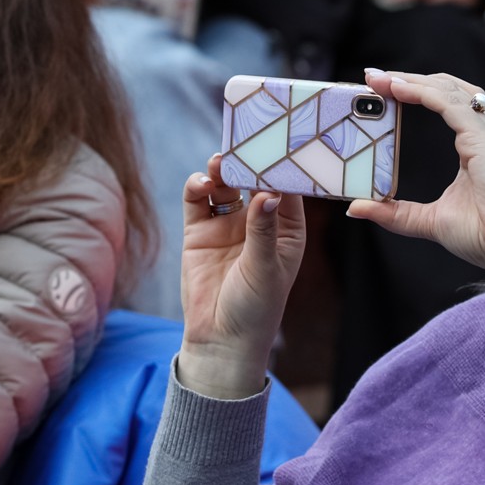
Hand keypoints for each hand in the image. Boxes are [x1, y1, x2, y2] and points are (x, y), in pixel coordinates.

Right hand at [177, 154, 305, 399]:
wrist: (219, 341)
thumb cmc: (255, 310)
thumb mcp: (265, 269)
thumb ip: (263, 230)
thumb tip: (268, 193)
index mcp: (286, 230)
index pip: (287, 189)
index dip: (282, 167)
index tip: (277, 143)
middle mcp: (258, 222)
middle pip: (252, 181)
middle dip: (247, 162)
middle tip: (242, 145)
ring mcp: (227, 225)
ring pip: (224, 186)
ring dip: (221, 171)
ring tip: (218, 164)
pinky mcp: (198, 232)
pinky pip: (197, 201)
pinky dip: (197, 187)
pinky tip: (200, 184)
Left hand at [347, 70, 484, 294]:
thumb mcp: (429, 221)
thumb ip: (394, 213)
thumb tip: (355, 207)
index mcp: (477, 146)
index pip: (447, 104)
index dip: (418, 90)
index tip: (385, 87)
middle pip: (447, 89)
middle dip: (410, 78)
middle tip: (374, 77)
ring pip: (447, 89)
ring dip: (411, 80)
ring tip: (380, 79)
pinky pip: (449, 104)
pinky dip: (421, 92)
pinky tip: (397, 89)